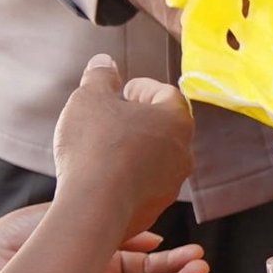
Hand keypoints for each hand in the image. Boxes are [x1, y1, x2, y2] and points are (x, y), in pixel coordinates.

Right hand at [51, 55, 195, 238]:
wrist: (94, 207)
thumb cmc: (95, 145)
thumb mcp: (89, 98)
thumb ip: (100, 76)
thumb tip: (104, 62)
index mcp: (176, 119)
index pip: (167, 94)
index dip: (144, 88)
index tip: (124, 91)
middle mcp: (183, 152)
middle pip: (165, 128)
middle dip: (141, 120)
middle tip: (115, 117)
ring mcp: (171, 184)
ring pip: (157, 159)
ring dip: (136, 150)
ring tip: (107, 148)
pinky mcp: (155, 210)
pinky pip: (144, 186)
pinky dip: (129, 177)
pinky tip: (105, 176)